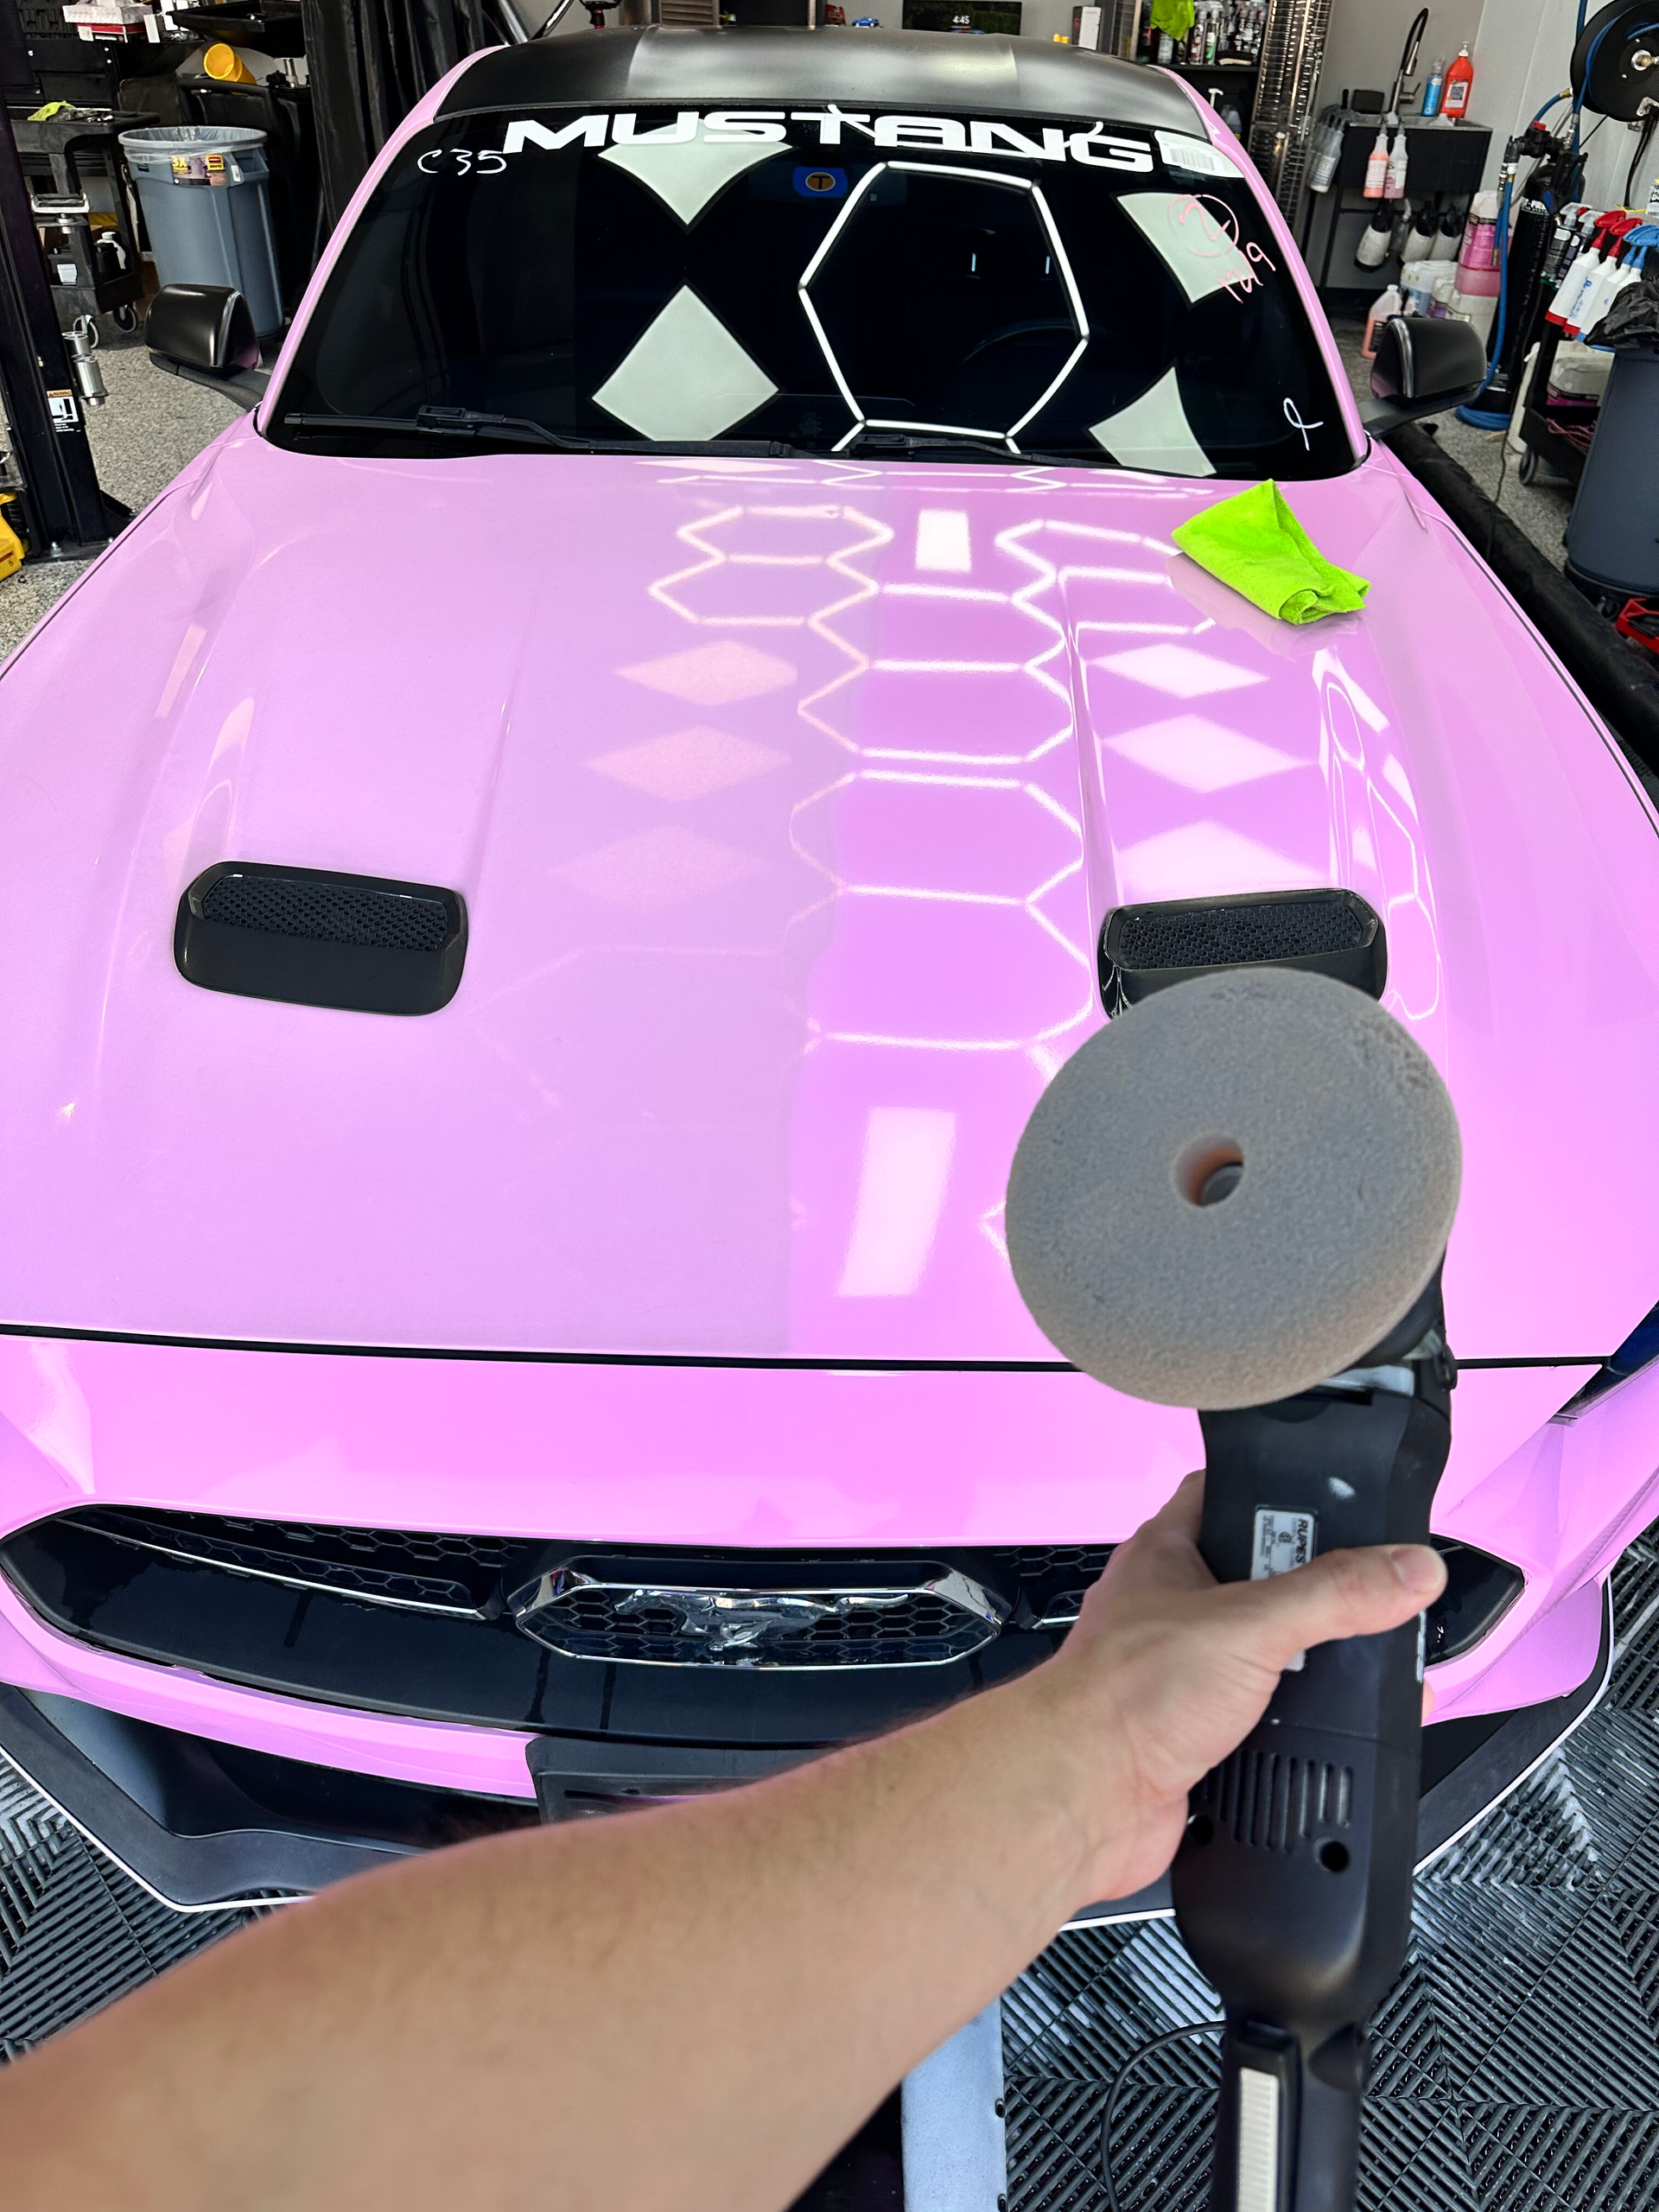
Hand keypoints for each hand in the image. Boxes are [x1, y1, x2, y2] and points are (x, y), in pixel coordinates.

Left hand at [1022, 1471, 1446, 1906]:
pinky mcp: (1199, 1735)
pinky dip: (1299, 1728)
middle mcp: (1175, 1610)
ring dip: (1313, 1671)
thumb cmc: (1121, 1696)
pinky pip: (1265, 1720)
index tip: (1342, 1506)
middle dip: (1318, 1601)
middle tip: (1367, 1605)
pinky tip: (1325, 1732)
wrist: (1083, 1799)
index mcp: (1168, 1554)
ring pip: (1270, 1658)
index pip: (1229, 1496)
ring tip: (1357, 1672)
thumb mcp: (1248, 1625)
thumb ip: (1333, 1594)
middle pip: (1267, 1585)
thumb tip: (1405, 1568)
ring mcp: (1186, 1675)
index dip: (1284, 1495)